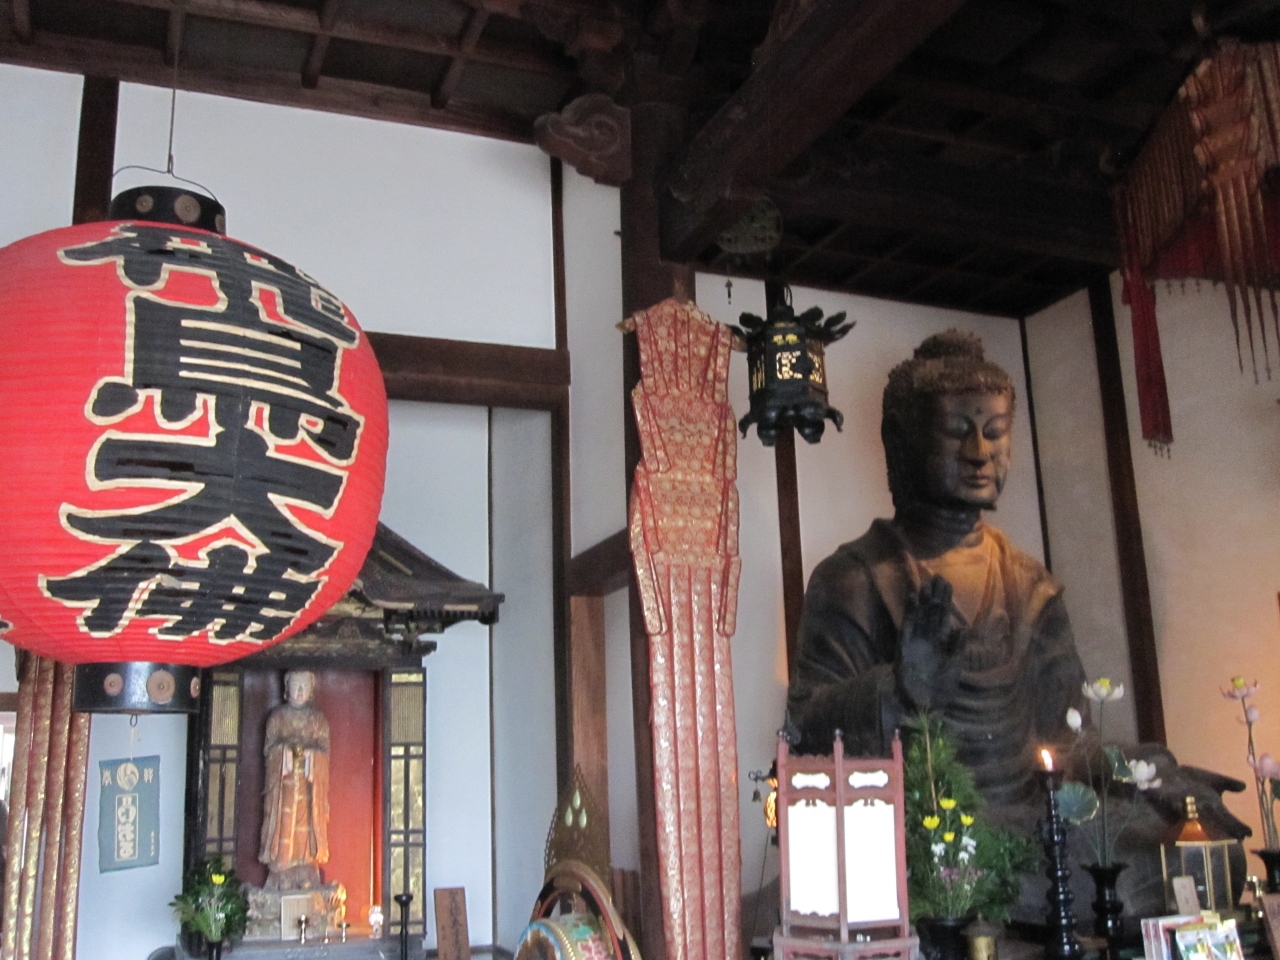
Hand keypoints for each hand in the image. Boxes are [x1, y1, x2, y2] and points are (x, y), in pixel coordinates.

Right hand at [897, 575, 963, 710]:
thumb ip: (957, 648)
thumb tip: (962, 628)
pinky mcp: (905, 647)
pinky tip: (913, 599)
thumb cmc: (941, 688)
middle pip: (931, 612)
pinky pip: (907, 627)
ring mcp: (915, 642)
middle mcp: (927, 639)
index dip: (945, 600)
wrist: (925, 705)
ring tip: (925, 584)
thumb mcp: (954, 667)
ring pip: (920, 616)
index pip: (943, 616)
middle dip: (934, 595)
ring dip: (923, 601)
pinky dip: (910, 613)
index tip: (947, 583)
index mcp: (941, 643)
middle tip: (937, 576)